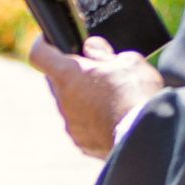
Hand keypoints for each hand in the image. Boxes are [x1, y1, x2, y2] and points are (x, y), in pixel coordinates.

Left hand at [29, 35, 164, 160]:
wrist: (145, 135)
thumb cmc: (136, 94)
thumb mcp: (127, 61)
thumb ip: (104, 53)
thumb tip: (92, 48)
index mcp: (68, 75)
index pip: (40, 54)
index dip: (44, 44)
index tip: (52, 41)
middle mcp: (63, 100)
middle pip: (56, 80)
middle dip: (72, 74)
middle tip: (96, 72)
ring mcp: (70, 124)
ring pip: (69, 104)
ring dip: (82, 98)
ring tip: (110, 98)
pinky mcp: (81, 142)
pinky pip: (80, 125)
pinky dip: (91, 120)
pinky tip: (112, 118)